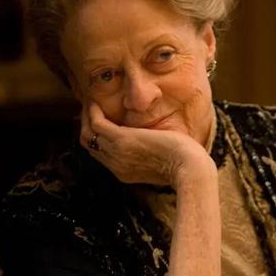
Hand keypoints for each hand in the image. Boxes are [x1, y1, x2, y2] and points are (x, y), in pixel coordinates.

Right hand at [80, 102, 213, 188]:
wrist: (189, 169)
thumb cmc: (184, 164)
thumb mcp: (162, 161)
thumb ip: (150, 154)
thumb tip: (152, 141)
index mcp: (124, 172)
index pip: (100, 154)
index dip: (96, 137)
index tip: (99, 120)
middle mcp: (116, 165)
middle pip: (89, 145)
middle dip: (86, 126)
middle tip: (90, 109)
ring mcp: (117, 153)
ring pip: (88, 134)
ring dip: (87, 116)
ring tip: (90, 103)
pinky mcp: (122, 140)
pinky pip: (97, 124)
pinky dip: (93, 112)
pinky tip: (96, 102)